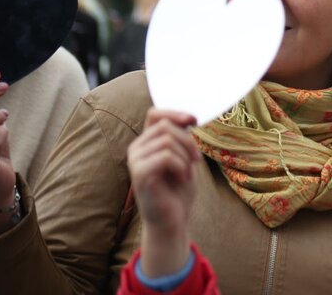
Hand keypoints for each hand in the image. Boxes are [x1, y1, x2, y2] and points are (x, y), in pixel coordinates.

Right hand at [128, 109, 200, 277]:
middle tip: (197, 159)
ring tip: (187, 172)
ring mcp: (135, 160)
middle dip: (188, 140)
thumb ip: (181, 138)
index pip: (155, 114)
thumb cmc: (178, 190)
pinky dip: (181, 166)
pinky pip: (166, 156)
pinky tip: (182, 178)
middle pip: (165, 126)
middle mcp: (136, 148)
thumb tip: (189, 117)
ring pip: (167, 140)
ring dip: (185, 155)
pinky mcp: (139, 174)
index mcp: (146, 142)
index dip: (175, 112)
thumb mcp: (184, 157)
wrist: (172, 220)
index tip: (194, 120)